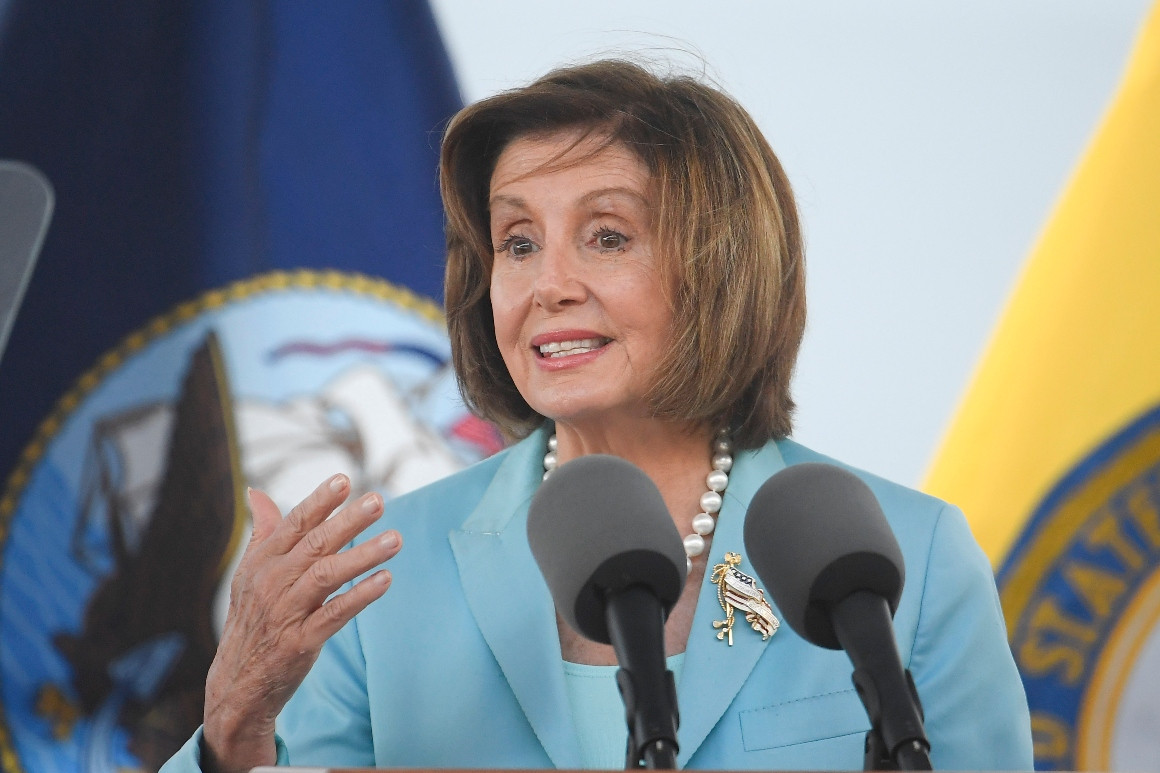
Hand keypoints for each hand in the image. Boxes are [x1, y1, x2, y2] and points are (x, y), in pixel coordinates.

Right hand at [201, 474, 400, 772]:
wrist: (237, 685)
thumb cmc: (252, 620)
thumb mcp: (250, 575)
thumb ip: (263, 532)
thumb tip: (256, 492)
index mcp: (262, 562)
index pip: (295, 524)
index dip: (320, 501)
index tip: (344, 480)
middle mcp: (273, 583)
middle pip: (315, 544)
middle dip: (348, 521)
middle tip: (378, 501)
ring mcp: (286, 612)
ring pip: (327, 575)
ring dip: (362, 555)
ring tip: (395, 539)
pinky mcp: (301, 642)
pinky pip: (335, 614)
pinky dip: (360, 596)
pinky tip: (385, 579)